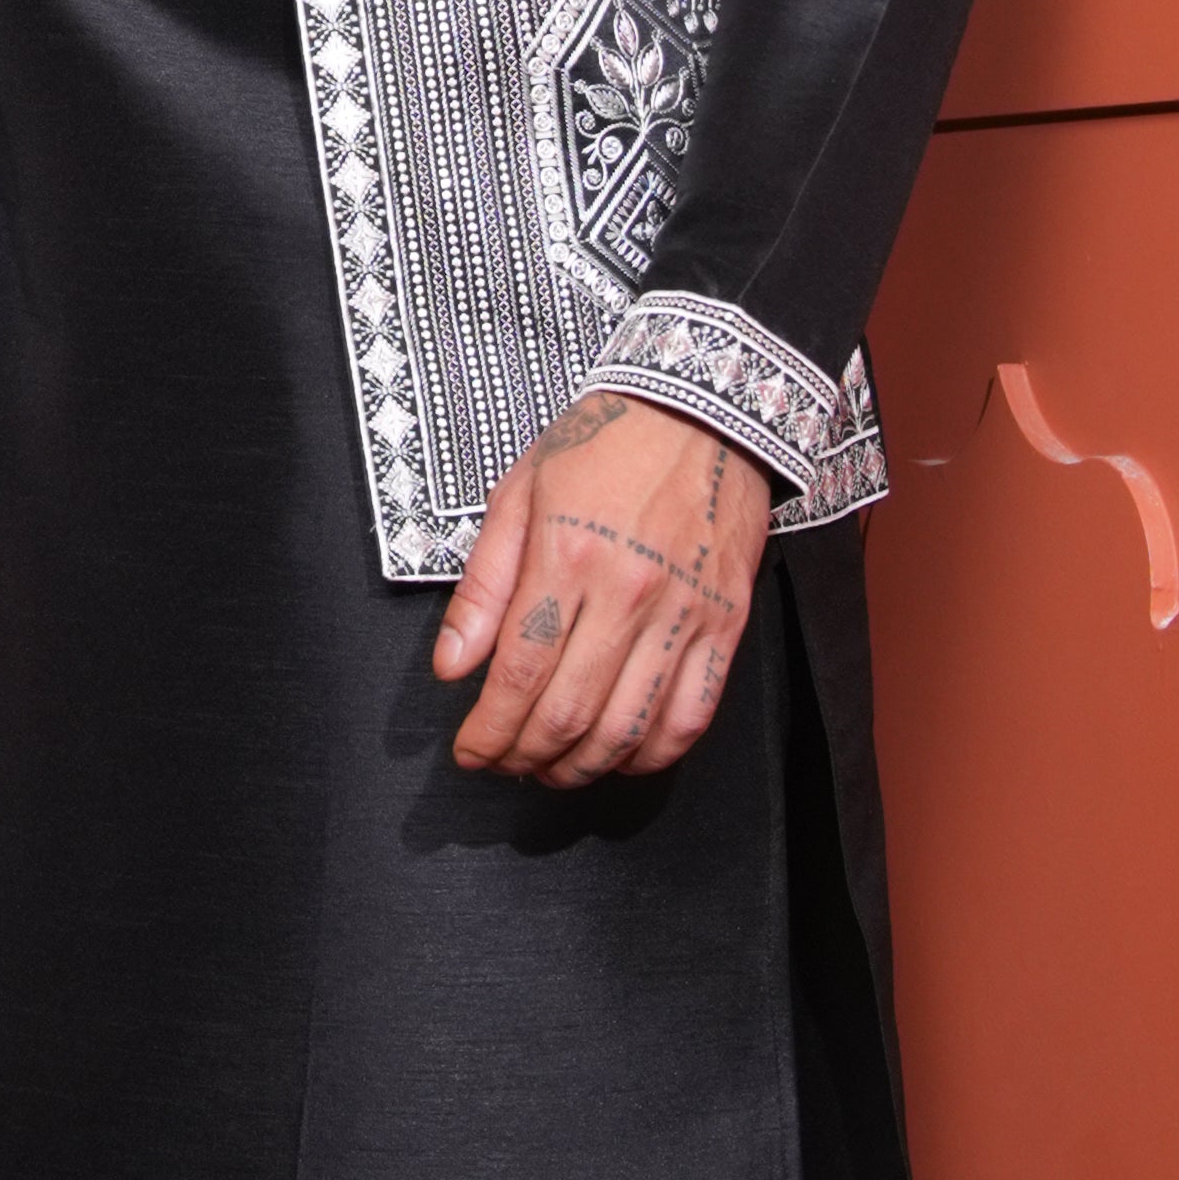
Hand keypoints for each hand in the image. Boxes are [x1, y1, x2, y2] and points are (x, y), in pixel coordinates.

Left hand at [433, 389, 770, 786]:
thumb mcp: (519, 494)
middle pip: (568, 713)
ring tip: (552, 768)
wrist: (701, 410)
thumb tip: (451, 668)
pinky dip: (652, 754)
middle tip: (503, 765)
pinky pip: (691, 716)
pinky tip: (620, 755)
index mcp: (566, 555)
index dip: (488, 731)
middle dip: (524, 756)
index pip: (518, 674)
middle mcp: (628, 592)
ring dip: (582, 767)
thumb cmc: (600, 445)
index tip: (469, 751)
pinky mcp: (727, 624)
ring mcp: (684, 613)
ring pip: (628, 729)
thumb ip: (483, 587)